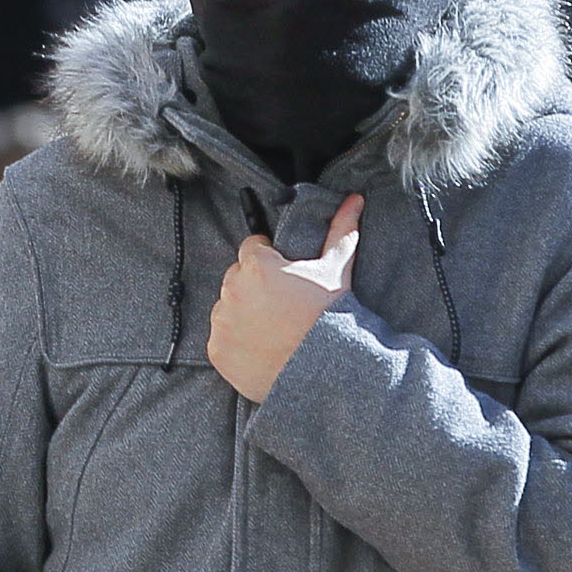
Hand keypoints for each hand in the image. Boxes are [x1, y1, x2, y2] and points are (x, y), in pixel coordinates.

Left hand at [208, 195, 362, 403]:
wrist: (323, 372)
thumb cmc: (329, 318)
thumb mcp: (336, 271)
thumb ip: (340, 230)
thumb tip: (354, 199)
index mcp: (256, 264)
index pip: (252, 248)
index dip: (269, 260)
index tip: (284, 277)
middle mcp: (232, 289)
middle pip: (237, 278)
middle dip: (254, 286)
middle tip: (281, 306)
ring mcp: (221, 321)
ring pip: (227, 307)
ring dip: (243, 313)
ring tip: (273, 329)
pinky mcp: (216, 350)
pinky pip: (222, 338)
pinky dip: (236, 342)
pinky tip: (262, 347)